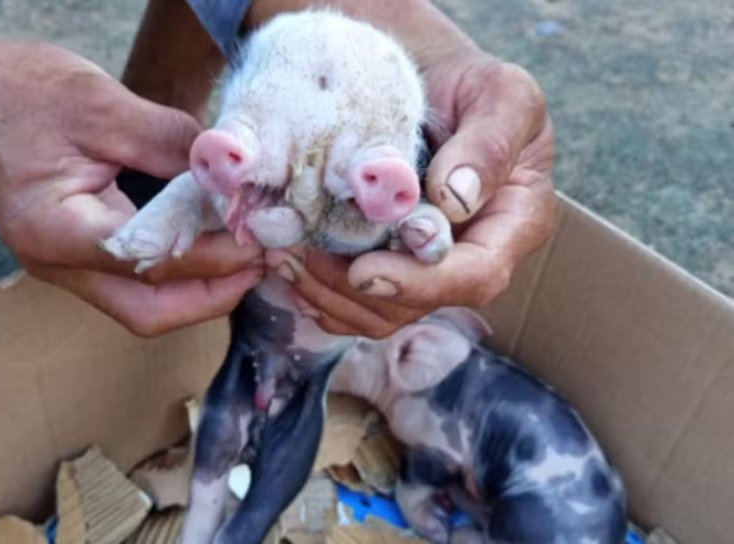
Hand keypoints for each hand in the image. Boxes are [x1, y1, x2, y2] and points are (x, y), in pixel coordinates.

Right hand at [0, 40, 262, 335]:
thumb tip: (230, 174)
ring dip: (199, 291)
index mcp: (54, 229)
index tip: (259, 239)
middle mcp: (54, 264)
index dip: (214, 256)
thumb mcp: (102, 105)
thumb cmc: (21, 93)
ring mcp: (62, 267)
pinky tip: (209, 245)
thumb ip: (171, 144)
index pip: (149, 263)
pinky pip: (134, 284)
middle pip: (147, 312)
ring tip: (245, 256)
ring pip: (143, 307)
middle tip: (260, 262)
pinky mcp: (74, 256)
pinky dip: (177, 274)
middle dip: (213, 296)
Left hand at [263, 10, 555, 338]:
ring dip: (326, 294)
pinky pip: (353, 306)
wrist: (428, 88)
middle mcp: (471, 259)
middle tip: (301, 254)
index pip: (476, 276)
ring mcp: (427, 270)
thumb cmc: (473, 87)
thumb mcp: (501, 94)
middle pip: (417, 305)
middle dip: (354, 290)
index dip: (421, 284)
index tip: (364, 272)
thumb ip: (490, 142)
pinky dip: (315, 292)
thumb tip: (455, 200)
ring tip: (285, 255)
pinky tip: (288, 261)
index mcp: (512, 226)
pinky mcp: (389, 271)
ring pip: (379, 314)